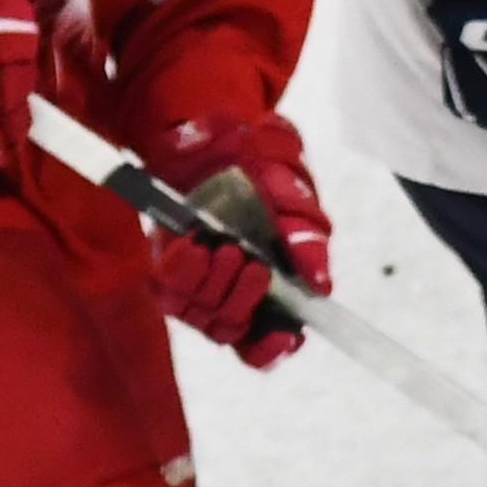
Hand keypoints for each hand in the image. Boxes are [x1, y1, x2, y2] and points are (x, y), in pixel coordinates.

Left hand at [144, 112, 327, 369]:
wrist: (219, 137)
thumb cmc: (264, 172)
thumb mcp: (294, 198)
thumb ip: (306, 240)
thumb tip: (320, 284)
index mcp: (269, 291)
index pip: (267, 344)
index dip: (272, 349)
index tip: (282, 337)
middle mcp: (229, 296)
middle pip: (233, 331)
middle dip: (244, 302)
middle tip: (256, 267)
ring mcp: (195, 287)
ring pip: (201, 315)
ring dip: (216, 284)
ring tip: (229, 247)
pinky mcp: (166, 270)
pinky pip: (170, 289)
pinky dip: (184, 270)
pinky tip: (196, 244)